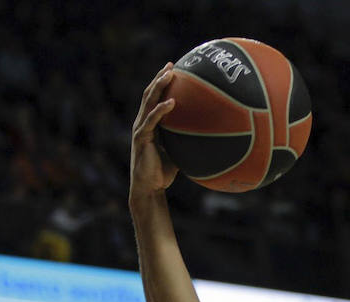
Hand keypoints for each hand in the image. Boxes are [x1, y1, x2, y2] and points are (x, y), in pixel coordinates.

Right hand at [130, 63, 178, 196]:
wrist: (149, 188)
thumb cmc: (164, 172)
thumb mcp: (179, 152)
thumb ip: (187, 140)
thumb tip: (209, 135)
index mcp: (150, 124)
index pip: (154, 98)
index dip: (162, 83)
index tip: (174, 69)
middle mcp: (143, 122)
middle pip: (150, 94)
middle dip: (160, 77)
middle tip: (172, 64)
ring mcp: (140, 129)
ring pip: (148, 101)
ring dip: (158, 85)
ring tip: (170, 73)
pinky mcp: (141, 138)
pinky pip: (152, 120)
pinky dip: (161, 110)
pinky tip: (172, 101)